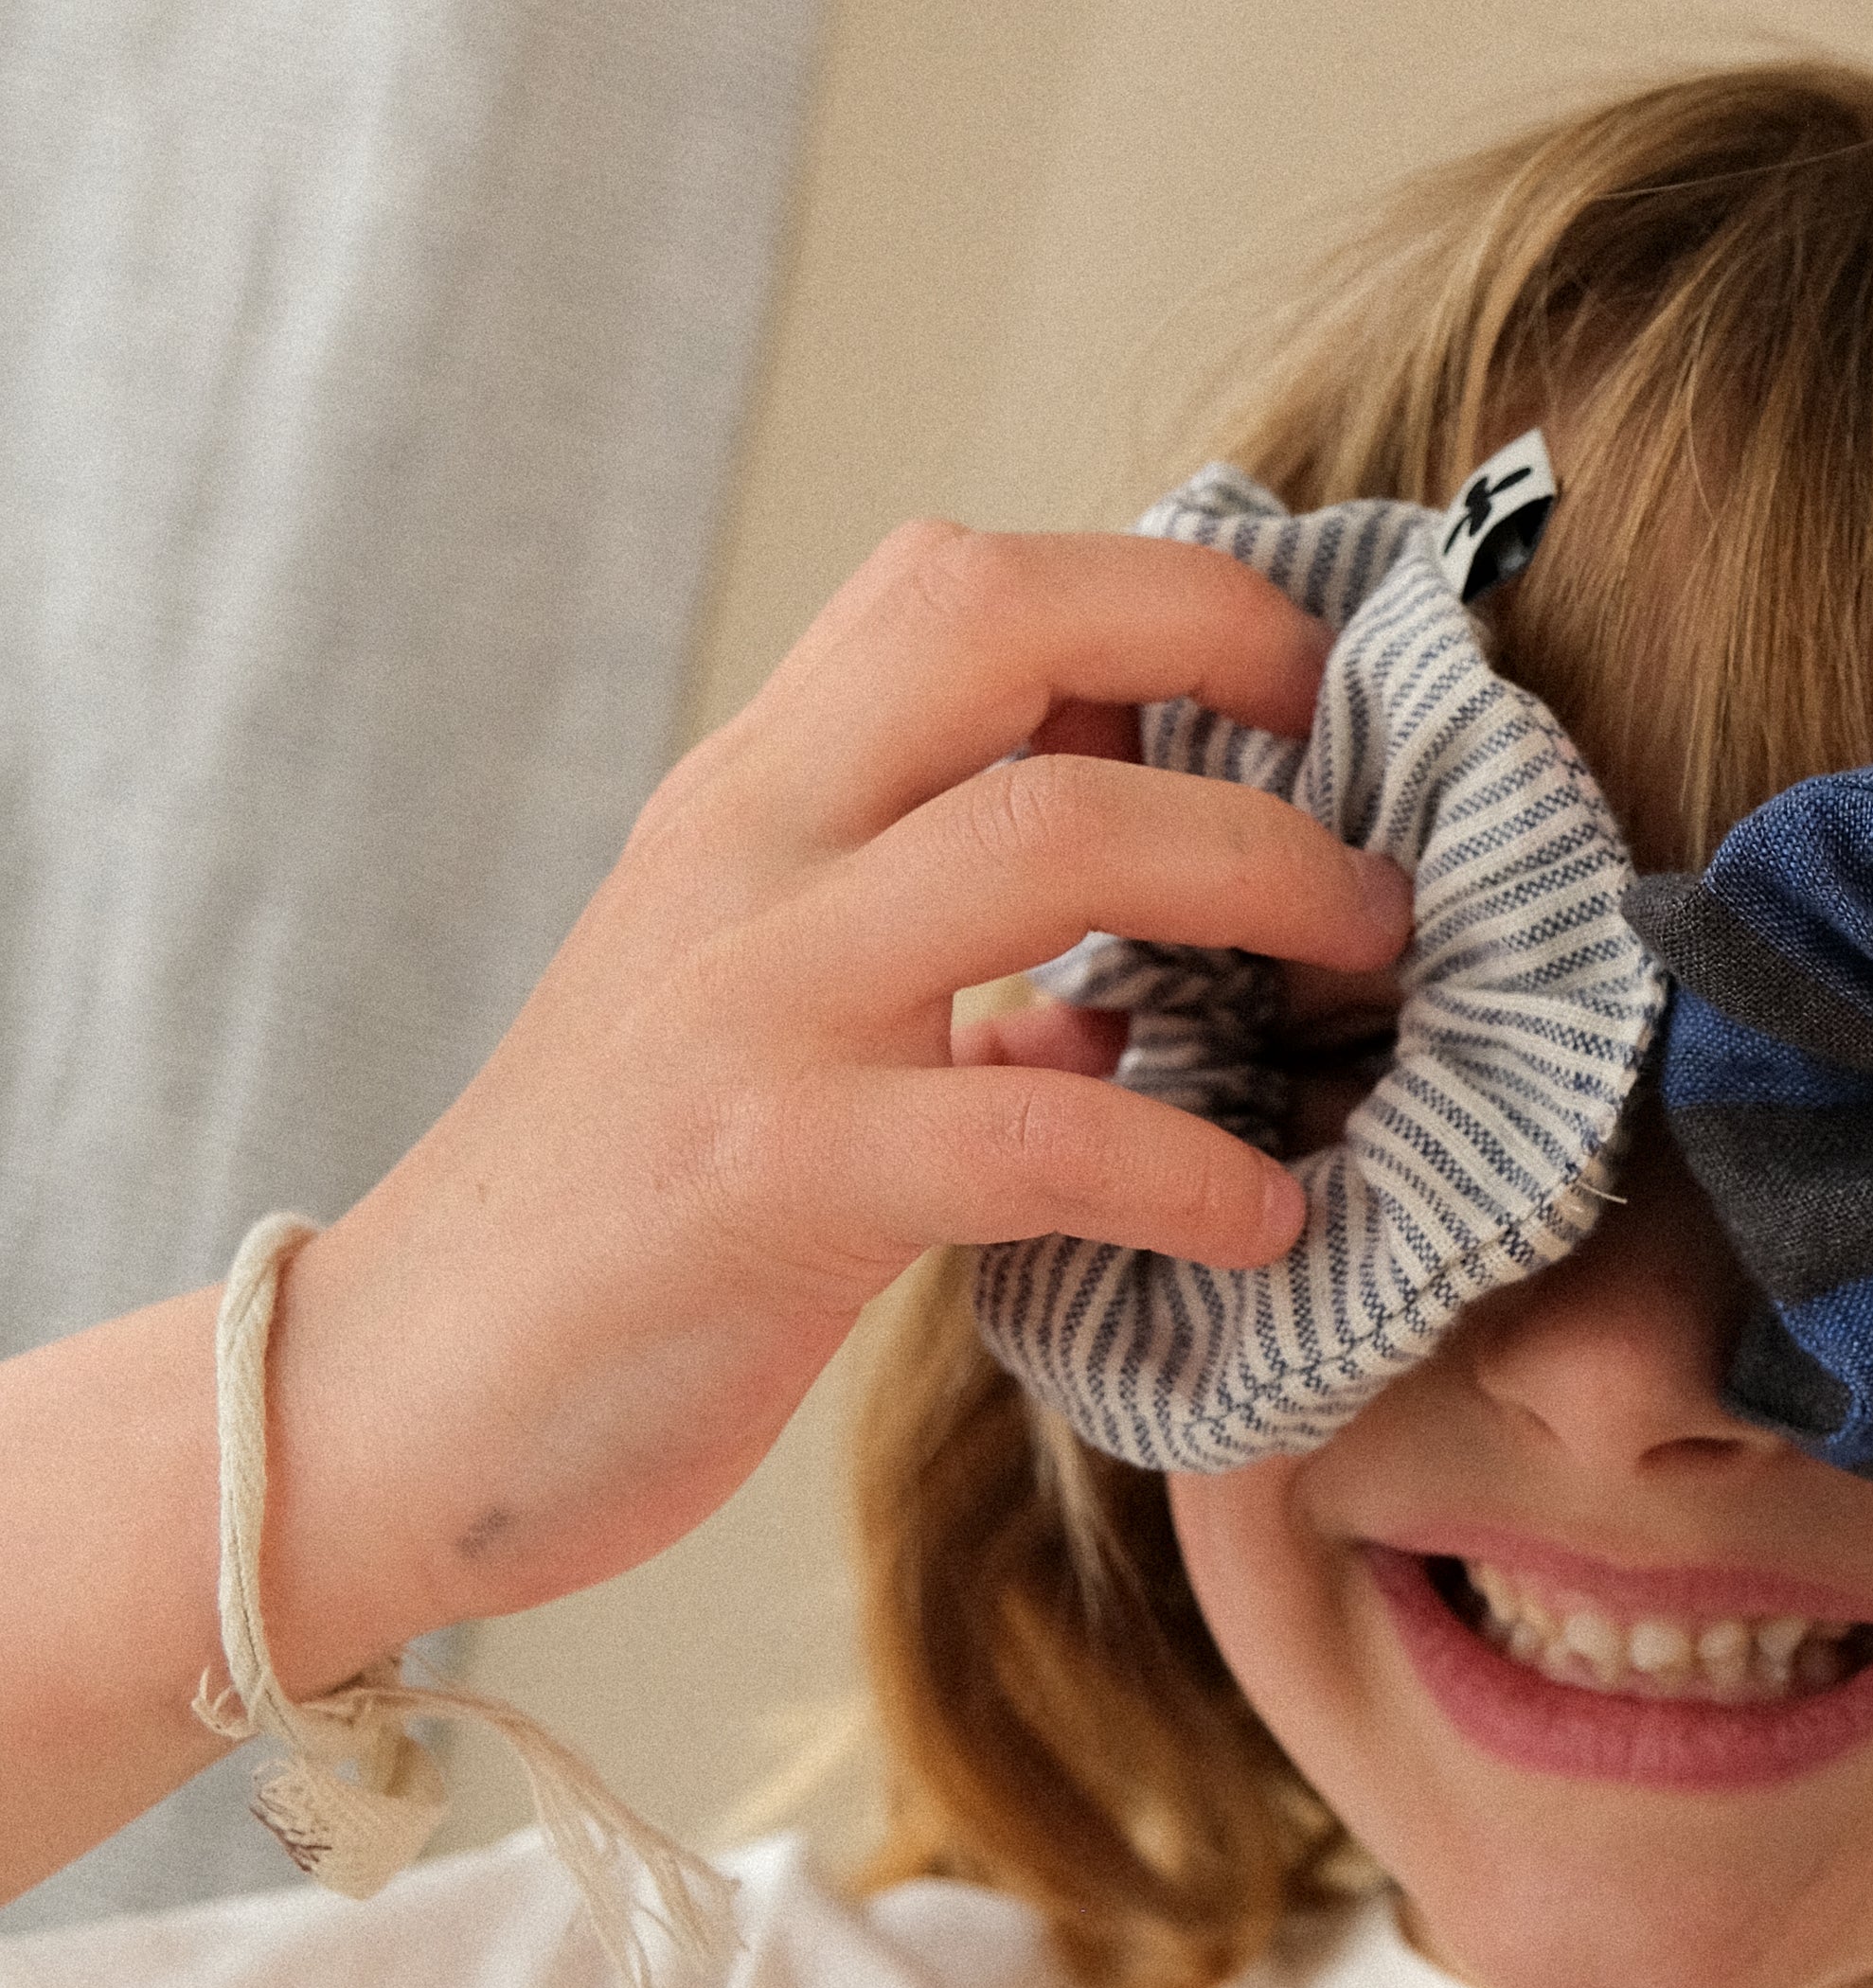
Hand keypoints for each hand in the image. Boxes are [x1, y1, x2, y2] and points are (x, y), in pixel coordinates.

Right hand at [255, 524, 1406, 1687]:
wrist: (389, 1403)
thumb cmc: (620, 1217)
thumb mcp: (778, 1022)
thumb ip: (944, 961)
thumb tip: (1152, 972)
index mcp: (754, 799)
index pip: (960, 584)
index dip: (1160, 597)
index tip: (1297, 702)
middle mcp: (748, 853)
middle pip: (999, 619)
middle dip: (1226, 654)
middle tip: (1366, 797)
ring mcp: (750, 1003)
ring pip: (1046, 835)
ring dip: (1262, 878)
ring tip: (1368, 963)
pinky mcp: (764, 1180)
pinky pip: (1030, 1125)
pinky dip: (1185, 1166)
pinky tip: (1263, 1219)